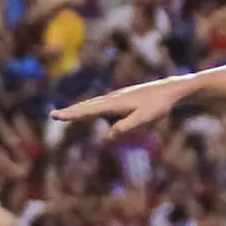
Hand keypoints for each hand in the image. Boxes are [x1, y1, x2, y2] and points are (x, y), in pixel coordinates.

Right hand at [52, 75, 193, 133]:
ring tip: (67, 114)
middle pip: (88, 105)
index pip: (89, 110)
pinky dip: (92, 106)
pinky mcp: (124, 97)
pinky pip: (103, 103)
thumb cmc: (159, 104)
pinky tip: (92, 109)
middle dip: (71, 111)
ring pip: (95, 103)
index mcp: (115, 103)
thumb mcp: (144, 118)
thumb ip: (127, 126)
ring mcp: (118, 96)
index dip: (72, 114)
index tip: (56, 116)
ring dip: (80, 108)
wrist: (171, 89)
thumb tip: (108, 137)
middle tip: (54, 115)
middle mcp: (113, 97)